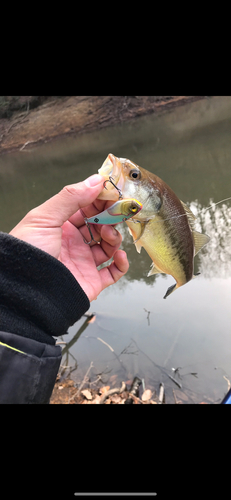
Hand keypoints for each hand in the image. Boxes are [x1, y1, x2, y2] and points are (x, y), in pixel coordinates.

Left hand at [10, 174, 128, 301]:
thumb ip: (71, 197)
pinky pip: (113, 272)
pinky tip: (118, 255)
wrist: (25, 290)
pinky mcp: (91, 281)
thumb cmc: (27, 251)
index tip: (113, 192)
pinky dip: (121, 263)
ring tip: (110, 235)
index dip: (99, 200)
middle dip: (110, 217)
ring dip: (115, 237)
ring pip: (109, 246)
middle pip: (100, 226)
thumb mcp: (44, 217)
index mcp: (60, 226)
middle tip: (117, 211)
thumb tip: (96, 180)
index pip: (86, 208)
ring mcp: (83, 262)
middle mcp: (73, 243)